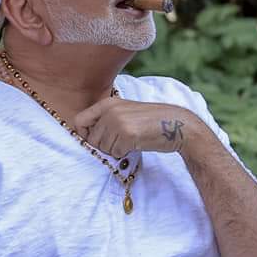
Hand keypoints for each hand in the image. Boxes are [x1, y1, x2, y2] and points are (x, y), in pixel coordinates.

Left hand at [74, 97, 200, 157]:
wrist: (176, 125)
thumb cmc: (151, 122)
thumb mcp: (126, 112)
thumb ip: (106, 119)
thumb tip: (85, 137)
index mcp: (107, 103)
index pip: (79, 121)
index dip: (85, 135)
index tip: (97, 140)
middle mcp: (110, 110)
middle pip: (91, 139)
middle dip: (104, 146)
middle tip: (122, 141)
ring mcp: (118, 122)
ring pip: (103, 148)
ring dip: (116, 150)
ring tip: (131, 141)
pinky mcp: (127, 135)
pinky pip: (116, 153)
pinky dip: (125, 153)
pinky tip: (137, 144)